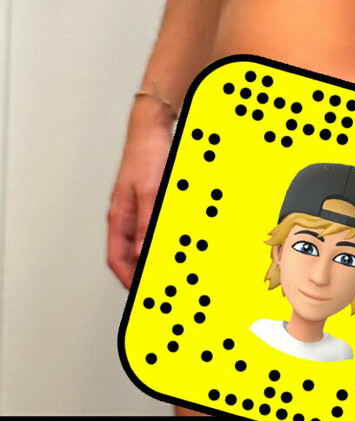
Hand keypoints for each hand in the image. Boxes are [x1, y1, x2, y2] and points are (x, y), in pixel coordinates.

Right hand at [107, 110, 171, 289]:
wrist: (153, 126)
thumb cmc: (147, 153)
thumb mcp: (150, 193)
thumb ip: (146, 226)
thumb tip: (142, 255)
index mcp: (119, 216)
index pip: (116, 258)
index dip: (127, 279)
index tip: (138, 295)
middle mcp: (125, 214)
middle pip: (127, 253)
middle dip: (139, 271)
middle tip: (154, 286)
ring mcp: (136, 205)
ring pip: (140, 239)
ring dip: (150, 254)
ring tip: (166, 267)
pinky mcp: (148, 197)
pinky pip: (151, 224)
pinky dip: (159, 237)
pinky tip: (172, 239)